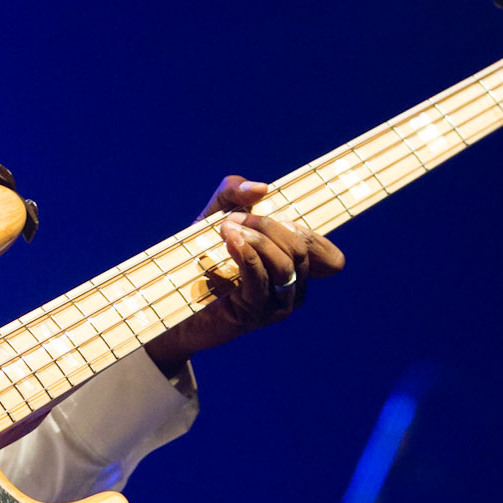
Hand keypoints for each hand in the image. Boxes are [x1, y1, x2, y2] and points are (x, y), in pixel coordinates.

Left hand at [144, 177, 343, 378]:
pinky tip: (231, 240)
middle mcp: (293, 290)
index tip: (276, 216)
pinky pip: (260, 279)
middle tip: (233, 219)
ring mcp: (276, 305)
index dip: (310, 233)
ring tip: (226, 227)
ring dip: (257, 238)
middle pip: (301, 251)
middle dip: (269, 226)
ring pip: (285, 265)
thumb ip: (235, 192)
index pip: (330, 258)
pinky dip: (247, 254)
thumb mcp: (216, 214)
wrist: (172, 297)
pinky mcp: (254, 314)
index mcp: (294, 268)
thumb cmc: (199, 255)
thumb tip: (262, 188)